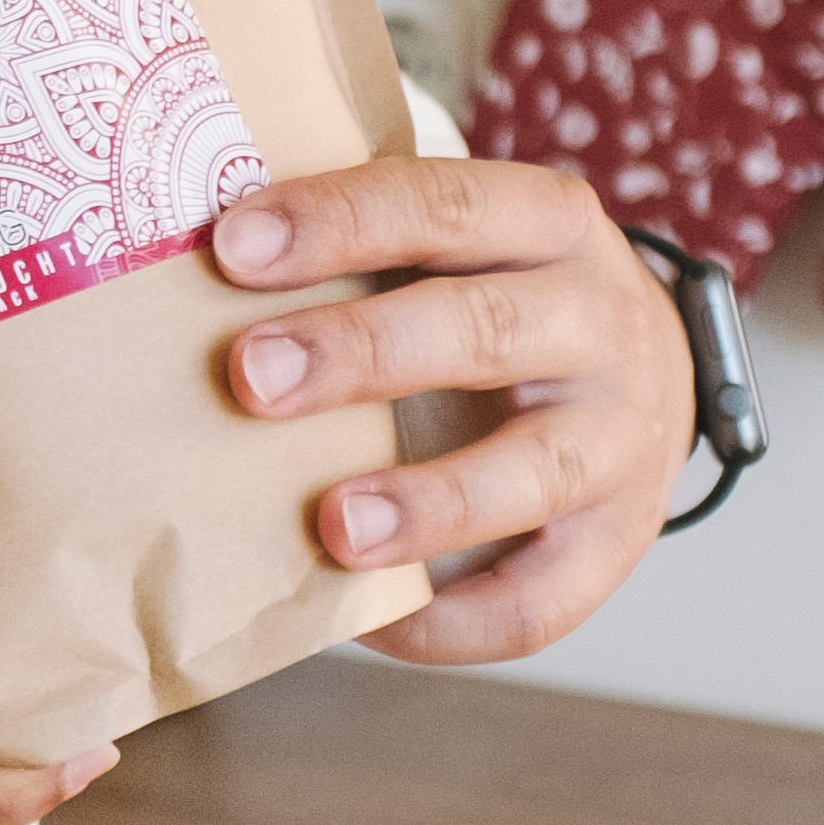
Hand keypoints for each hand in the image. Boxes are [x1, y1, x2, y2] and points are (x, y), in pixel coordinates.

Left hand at [211, 157, 693, 664]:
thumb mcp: (457, 248)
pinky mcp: (621, 541)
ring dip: (428, 501)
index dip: (338, 222)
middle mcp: (603, 320)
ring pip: (536, 469)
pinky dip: (461, 620)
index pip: (443, 204)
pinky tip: (376, 620)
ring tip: (331, 526)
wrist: (642, 379)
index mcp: (548, 223)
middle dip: (361, 353)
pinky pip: (548, 597)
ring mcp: (625, 436)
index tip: (233, 247)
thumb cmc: (497, 299)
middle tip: (251, 379)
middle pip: (485, 328)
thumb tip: (181, 280)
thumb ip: (356, 253)